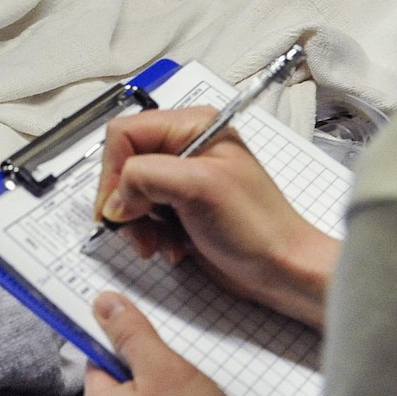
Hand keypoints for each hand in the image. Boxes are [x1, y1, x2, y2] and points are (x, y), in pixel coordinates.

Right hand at [95, 107, 337, 328]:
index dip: (113, 170)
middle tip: (137, 230)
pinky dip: (150, 235)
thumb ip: (145, 176)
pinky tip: (171, 248)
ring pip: (130, 193)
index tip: (116, 208)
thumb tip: (114, 200)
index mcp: (192, 126)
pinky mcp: (182, 207)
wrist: (283, 269)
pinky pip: (145, 215)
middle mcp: (184, 146)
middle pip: (123, 163)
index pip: (124, 133)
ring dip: (139, 224)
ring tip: (157, 244)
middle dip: (126, 202)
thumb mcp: (198, 187)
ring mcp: (183, 178)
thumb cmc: (254, 226)